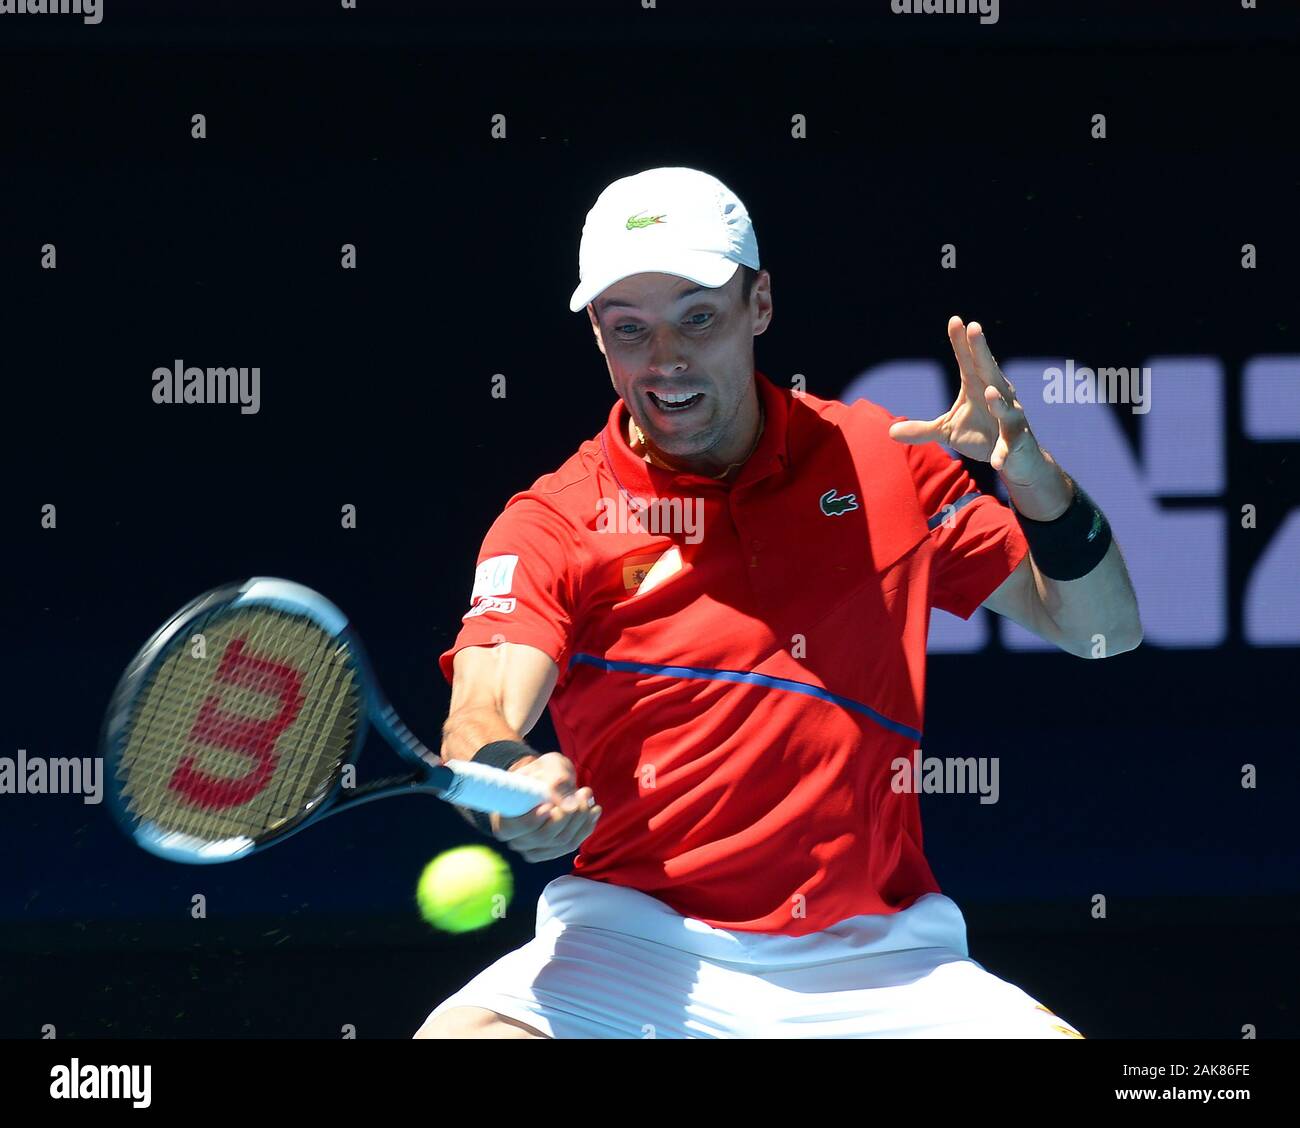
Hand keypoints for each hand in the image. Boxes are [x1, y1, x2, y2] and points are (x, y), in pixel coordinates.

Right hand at [491, 751, 601, 862]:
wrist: (548, 780)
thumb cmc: (543, 771)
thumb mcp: (548, 766)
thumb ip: (555, 781)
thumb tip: (567, 805)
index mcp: (503, 817)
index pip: (514, 827)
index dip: (532, 820)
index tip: (549, 806)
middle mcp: (516, 839)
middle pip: (543, 836)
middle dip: (567, 814)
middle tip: (583, 791)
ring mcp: (535, 848)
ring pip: (562, 842)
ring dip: (580, 819)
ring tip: (587, 795)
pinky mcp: (553, 850)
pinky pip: (572, 844)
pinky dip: (586, 827)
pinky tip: (594, 811)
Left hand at [888, 316, 1045, 486]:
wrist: (1015, 460)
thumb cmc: (982, 436)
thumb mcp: (947, 431)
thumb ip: (922, 429)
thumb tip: (890, 430)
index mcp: (979, 387)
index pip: (969, 361)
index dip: (962, 342)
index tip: (955, 320)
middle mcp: (997, 396)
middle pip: (988, 370)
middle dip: (982, 351)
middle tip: (975, 329)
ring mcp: (1010, 418)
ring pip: (1005, 406)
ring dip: (998, 401)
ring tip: (989, 393)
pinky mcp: (1016, 442)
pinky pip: (1009, 447)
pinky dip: (1003, 452)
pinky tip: (996, 461)